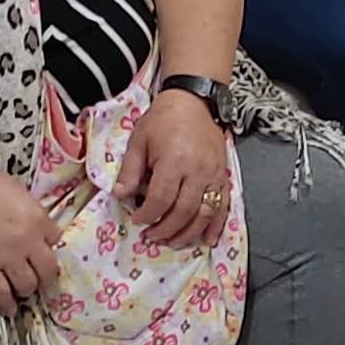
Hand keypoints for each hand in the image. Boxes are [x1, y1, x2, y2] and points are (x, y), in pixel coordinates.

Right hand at [0, 168, 62, 314]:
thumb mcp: (18, 192)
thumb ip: (31, 213)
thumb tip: (37, 229)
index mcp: (38, 218)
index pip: (57, 240)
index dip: (50, 247)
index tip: (45, 253)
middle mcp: (28, 241)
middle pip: (48, 270)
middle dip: (46, 278)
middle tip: (43, 281)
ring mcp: (7, 257)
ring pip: (27, 285)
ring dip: (27, 290)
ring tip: (24, 291)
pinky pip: (1, 293)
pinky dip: (7, 304)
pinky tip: (10, 309)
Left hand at [119, 86, 233, 249]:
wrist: (193, 102)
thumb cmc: (163, 120)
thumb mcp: (139, 140)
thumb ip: (130, 170)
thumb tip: (120, 196)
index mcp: (174, 161)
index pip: (161, 199)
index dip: (148, 215)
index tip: (138, 221)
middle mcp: (197, 171)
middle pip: (183, 211)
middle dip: (166, 229)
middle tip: (152, 237)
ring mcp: (214, 175)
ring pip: (204, 214)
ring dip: (188, 233)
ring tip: (173, 242)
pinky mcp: (224, 177)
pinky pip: (223, 206)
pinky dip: (216, 226)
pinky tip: (207, 239)